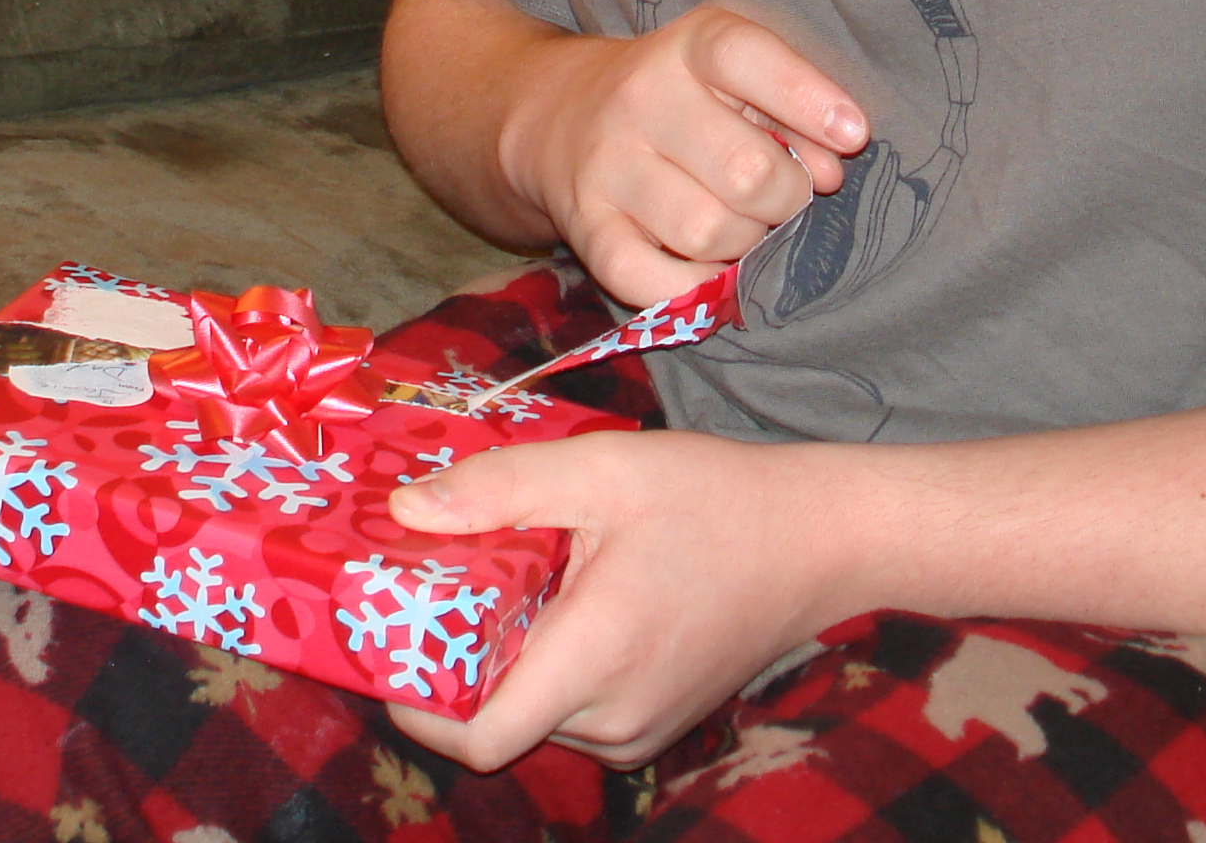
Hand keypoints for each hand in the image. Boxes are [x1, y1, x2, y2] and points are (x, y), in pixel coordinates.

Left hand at [384, 428, 851, 770]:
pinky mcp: (656, 725)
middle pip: (496, 723)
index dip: (415, 704)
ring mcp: (639, 731)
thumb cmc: (715, 498)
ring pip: (533, 719)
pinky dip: (545, 672)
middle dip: (450, 668)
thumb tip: (405, 510)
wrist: (818, 540)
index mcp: (595, 659)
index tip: (387, 645)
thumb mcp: (602, 469)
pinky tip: (555, 603)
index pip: (478, 736)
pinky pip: (573, 715)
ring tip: (498, 586)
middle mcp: (613, 719)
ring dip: (501, 667)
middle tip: (428, 594)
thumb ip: (499, 488)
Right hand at [498, 0, 867, 307]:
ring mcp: (607, 164)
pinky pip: (651, 281)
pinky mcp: (585, 226)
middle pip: (747, 172)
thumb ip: (792, 109)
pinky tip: (706, 266)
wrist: (561, 115)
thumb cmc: (679, 96)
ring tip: (739, 225)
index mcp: (688, 46)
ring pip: (708, 233)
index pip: (746, 58)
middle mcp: (641, 98)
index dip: (807, 98)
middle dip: (787, 196)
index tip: (853, 135)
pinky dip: (693, 287)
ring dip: (744, 243)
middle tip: (782, 195)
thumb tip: (830, 171)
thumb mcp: (734, 76)